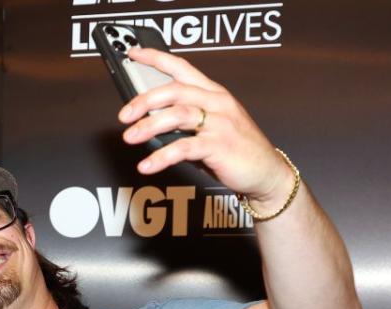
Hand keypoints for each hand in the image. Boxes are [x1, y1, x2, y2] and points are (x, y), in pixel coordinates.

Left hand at [118, 47, 293, 209]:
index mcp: (213, 93)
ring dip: (149, 126)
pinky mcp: (219, 146)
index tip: (134, 54)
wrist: (266, 172)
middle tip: (124, 115)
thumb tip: (149, 121)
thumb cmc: (235, 149)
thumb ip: (184, 121)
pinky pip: (184, 148)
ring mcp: (220, 123)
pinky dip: (161, 157)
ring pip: (177, 115)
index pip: (182, 67)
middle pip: (175, 90)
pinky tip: (147, 165)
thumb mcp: (209, 127)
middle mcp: (217, 103)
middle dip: (144, 100)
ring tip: (130, 137)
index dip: (156, 58)